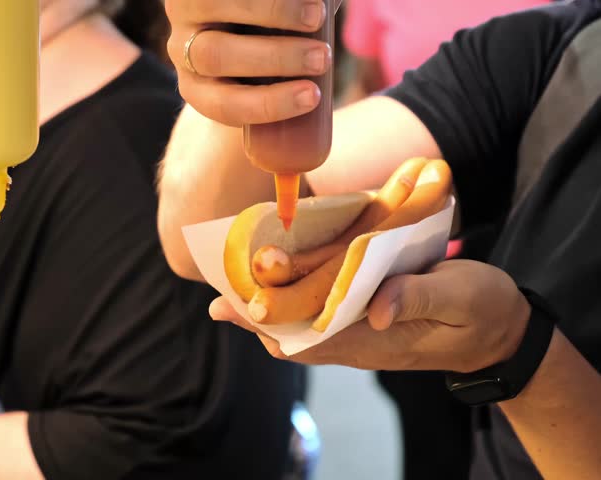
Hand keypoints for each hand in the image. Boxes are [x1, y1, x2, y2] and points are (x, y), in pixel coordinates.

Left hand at [164, 0, 331, 125]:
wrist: (235, 9)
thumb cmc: (262, 50)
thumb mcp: (266, 81)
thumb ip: (291, 95)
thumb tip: (316, 141)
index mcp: (198, 89)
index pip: (225, 106)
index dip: (269, 105)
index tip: (314, 96)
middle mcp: (182, 51)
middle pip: (217, 58)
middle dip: (275, 59)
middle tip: (322, 58)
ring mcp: (183, 11)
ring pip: (220, 12)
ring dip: (274, 14)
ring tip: (317, 17)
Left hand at [210, 260, 531, 372]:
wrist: (501, 329)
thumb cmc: (482, 311)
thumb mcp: (460, 298)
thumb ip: (418, 297)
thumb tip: (376, 308)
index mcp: (376, 341)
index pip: (306, 339)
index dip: (265, 324)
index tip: (230, 306)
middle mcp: (358, 341)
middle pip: (293, 335)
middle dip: (256, 315)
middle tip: (220, 290)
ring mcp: (360, 332)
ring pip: (301, 325)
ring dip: (271, 306)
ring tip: (237, 280)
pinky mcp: (366, 319)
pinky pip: (320, 313)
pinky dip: (297, 295)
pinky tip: (281, 273)